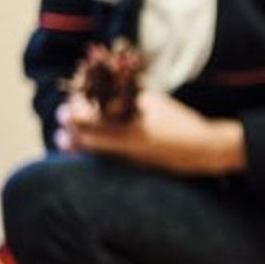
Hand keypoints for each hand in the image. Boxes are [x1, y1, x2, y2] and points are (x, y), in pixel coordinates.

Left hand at [56, 91, 245, 175]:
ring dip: (76, 146)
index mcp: (131, 126)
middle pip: (88, 139)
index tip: (67, 107)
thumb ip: (132, 100)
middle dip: (70, 131)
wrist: (204, 149)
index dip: (76, 113)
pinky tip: (85, 152)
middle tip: (60, 123)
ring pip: (94, 154)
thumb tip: (109, 96)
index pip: (93, 120)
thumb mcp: (158, 103)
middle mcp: (127, 145)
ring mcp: (130, 159)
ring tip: (63, 141)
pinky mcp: (135, 167)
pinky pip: (106, 161)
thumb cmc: (182, 122)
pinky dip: (92, 155)